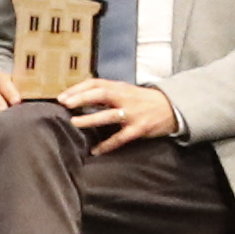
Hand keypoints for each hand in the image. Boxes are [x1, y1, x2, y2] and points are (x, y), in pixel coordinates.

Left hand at [59, 78, 182, 152]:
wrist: (171, 108)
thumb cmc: (144, 101)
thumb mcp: (126, 91)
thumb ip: (107, 94)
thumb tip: (81, 98)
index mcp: (120, 87)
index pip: (96, 83)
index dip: (78, 88)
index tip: (63, 96)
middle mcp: (125, 98)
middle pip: (101, 94)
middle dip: (82, 98)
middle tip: (65, 103)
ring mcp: (132, 114)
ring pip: (108, 115)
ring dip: (90, 119)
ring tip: (74, 122)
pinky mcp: (138, 129)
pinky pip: (120, 138)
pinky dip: (107, 145)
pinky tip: (95, 150)